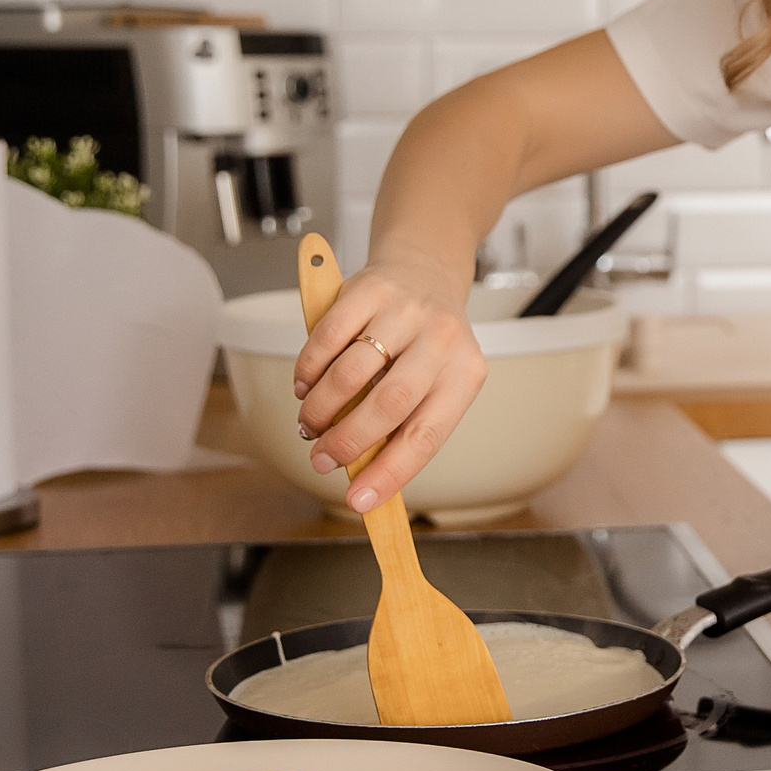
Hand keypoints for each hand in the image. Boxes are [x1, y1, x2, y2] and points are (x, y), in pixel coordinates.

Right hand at [292, 254, 487, 512]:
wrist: (425, 268)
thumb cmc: (425, 340)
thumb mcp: (433, 379)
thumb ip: (403, 420)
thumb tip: (362, 473)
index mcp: (465, 374)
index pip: (427, 435)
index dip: (391, 473)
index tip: (359, 501)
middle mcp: (441, 340)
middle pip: (389, 405)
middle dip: (347, 441)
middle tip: (321, 459)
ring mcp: (405, 312)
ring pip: (352, 372)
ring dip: (321, 408)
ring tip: (309, 424)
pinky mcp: (369, 289)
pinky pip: (328, 337)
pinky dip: (309, 369)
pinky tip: (305, 386)